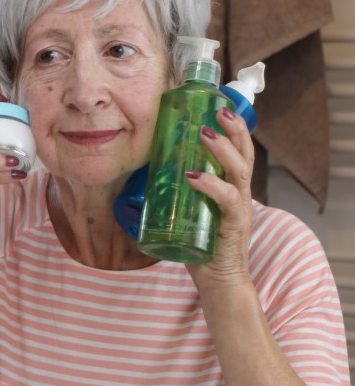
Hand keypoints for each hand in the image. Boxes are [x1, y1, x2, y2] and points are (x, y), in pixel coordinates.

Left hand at [184, 106, 255, 291]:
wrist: (218, 281)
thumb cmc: (202, 245)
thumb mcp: (188, 210)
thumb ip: (173, 192)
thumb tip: (140, 176)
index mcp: (232, 185)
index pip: (239, 150)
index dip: (234, 127)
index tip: (220, 104)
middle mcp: (240, 192)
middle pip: (245, 152)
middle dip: (234, 128)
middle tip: (218, 108)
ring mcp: (240, 207)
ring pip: (239, 170)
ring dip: (222, 149)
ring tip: (204, 133)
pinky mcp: (234, 225)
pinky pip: (227, 199)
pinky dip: (211, 185)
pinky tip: (194, 176)